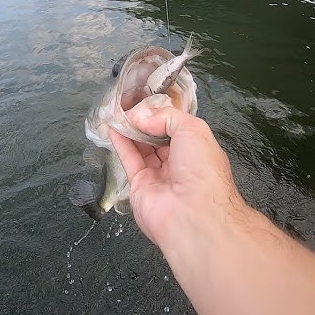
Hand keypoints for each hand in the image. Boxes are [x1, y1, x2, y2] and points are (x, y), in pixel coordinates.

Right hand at [109, 107, 244, 247]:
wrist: (192, 214)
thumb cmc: (201, 169)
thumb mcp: (193, 130)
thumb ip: (166, 117)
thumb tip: (140, 117)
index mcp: (197, 150)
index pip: (177, 128)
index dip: (162, 115)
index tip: (146, 101)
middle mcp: (179, 163)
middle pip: (158, 138)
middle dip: (144, 122)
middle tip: (128, 104)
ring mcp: (159, 176)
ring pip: (142, 148)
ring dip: (130, 130)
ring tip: (117, 112)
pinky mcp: (139, 186)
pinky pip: (129, 160)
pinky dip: (121, 143)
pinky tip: (113, 127)